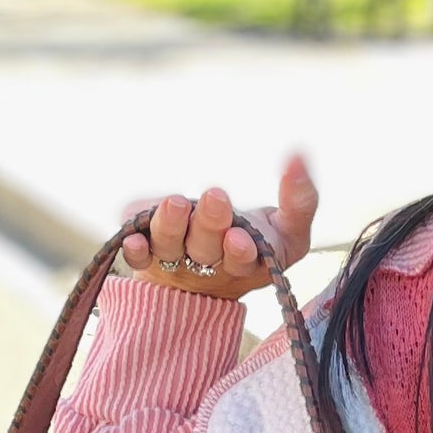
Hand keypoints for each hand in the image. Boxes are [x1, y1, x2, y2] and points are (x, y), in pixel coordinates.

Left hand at [119, 155, 318, 300]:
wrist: (208, 276)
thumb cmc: (253, 244)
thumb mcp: (288, 231)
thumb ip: (301, 201)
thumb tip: (298, 156)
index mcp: (246, 262)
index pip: (245, 260)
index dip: (241, 251)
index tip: (239, 236)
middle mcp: (209, 265)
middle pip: (206, 249)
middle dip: (210, 225)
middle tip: (215, 198)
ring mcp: (176, 261)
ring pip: (170, 247)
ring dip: (172, 226)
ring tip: (176, 203)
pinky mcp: (148, 255)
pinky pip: (137, 256)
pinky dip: (134, 248)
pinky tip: (132, 236)